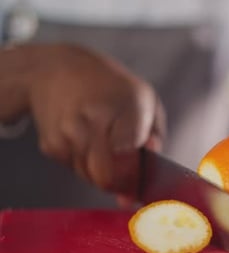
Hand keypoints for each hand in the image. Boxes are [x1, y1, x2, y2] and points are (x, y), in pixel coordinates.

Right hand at [17, 44, 164, 194]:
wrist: (55, 69)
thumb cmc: (108, 85)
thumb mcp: (144, 98)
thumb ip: (155, 133)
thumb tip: (152, 156)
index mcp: (121, 107)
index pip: (127, 157)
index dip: (135, 172)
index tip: (140, 176)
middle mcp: (90, 121)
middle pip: (105, 177)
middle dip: (119, 183)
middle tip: (127, 175)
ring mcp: (67, 135)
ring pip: (90, 178)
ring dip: (102, 172)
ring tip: (106, 145)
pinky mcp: (50, 146)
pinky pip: (74, 170)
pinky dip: (84, 164)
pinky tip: (86, 141)